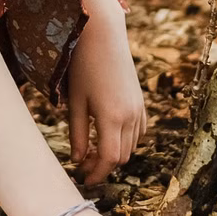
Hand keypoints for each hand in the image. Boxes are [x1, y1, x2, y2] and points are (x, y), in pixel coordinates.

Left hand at [66, 9, 143, 183]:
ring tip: (92, 151)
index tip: (83, 178)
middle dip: (103, 165)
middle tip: (83, 165)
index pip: (109, 159)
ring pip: (131, 146)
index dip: (97, 173)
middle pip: (122, 156)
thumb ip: (77, 134)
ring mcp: (138, 108)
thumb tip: (78, 159)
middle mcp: (130, 116)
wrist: (103, 37)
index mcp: (112, 117)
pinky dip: (126, 140)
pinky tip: (108, 135)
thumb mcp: (76, 102)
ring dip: (114, 153)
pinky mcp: (141, 101)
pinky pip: (138, 131)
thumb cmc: (83, 66)